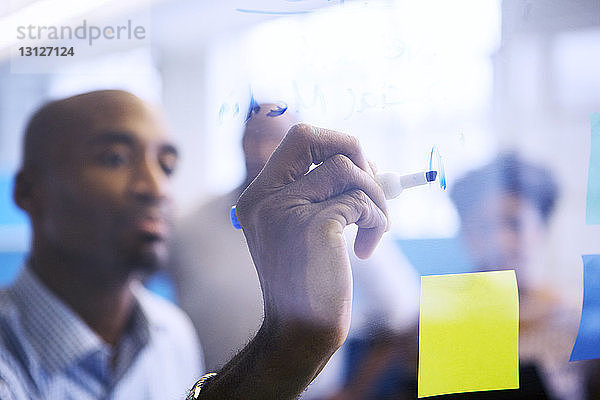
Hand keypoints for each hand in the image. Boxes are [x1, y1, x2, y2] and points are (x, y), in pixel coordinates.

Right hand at [235, 123, 388, 348]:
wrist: (299, 331)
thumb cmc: (309, 282)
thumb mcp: (305, 230)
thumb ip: (322, 195)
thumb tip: (368, 163)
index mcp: (259, 197)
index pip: (297, 139)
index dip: (334, 143)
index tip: (358, 169)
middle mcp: (265, 198)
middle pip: (312, 136)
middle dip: (354, 151)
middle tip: (371, 184)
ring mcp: (285, 211)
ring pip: (346, 169)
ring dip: (376, 196)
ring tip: (377, 228)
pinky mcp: (314, 227)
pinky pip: (360, 201)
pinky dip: (375, 220)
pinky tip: (366, 249)